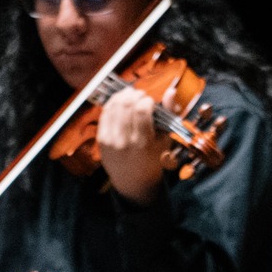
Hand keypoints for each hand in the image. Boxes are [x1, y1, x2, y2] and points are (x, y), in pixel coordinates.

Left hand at [96, 86, 170, 204]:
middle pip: (127, 105)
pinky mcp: (101, 139)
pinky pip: (105, 113)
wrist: (132, 181)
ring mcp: (110, 141)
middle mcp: (124, 142)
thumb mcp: (165, 140)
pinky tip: (120, 102)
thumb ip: (168, 114)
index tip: (151, 102)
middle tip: (141, 96)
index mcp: (143, 144)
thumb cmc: (153, 159)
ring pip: (114, 106)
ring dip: (123, 95)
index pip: (142, 110)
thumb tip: (171, 91)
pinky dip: (113, 103)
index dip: (147, 100)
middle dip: (135, 95)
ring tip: (131, 95)